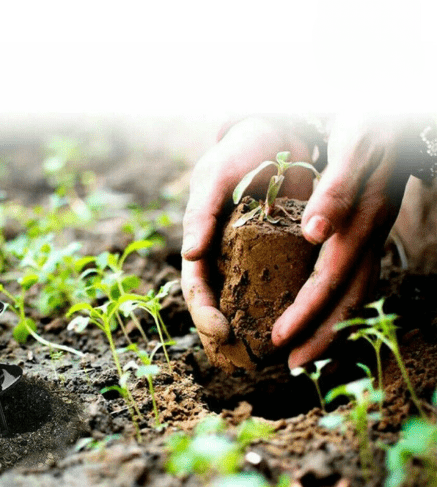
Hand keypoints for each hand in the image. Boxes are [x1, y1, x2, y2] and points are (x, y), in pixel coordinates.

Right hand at [181, 116, 313, 371]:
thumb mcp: (213, 178)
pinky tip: (298, 322)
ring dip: (253, 329)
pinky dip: (285, 306)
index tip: (220, 329)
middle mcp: (227, 254)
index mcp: (203, 241)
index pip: (197, 286)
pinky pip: (283, 284)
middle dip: (225, 331)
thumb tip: (189, 255)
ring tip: (269, 351)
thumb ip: (200, 213)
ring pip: (250, 301)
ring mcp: (256, 255)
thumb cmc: (237, 154)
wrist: (278, 134)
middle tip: (241, 350)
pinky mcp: (285, 251)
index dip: (203, 311)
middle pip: (220, 302)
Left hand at [271, 115, 410, 367]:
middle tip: (293, 365)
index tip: (280, 339)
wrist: (394, 116)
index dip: (306, 313)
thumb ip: (336, 191)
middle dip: (321, 335)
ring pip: (357, 293)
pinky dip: (340, 302)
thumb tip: (315, 233)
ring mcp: (373, 236)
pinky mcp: (369, 230)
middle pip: (349, 299)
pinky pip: (357, 277)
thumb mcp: (351, 149)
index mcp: (360, 222)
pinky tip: (322, 310)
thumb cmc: (368, 128)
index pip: (330, 281)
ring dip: (332, 325)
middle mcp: (369, 236)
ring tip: (306, 351)